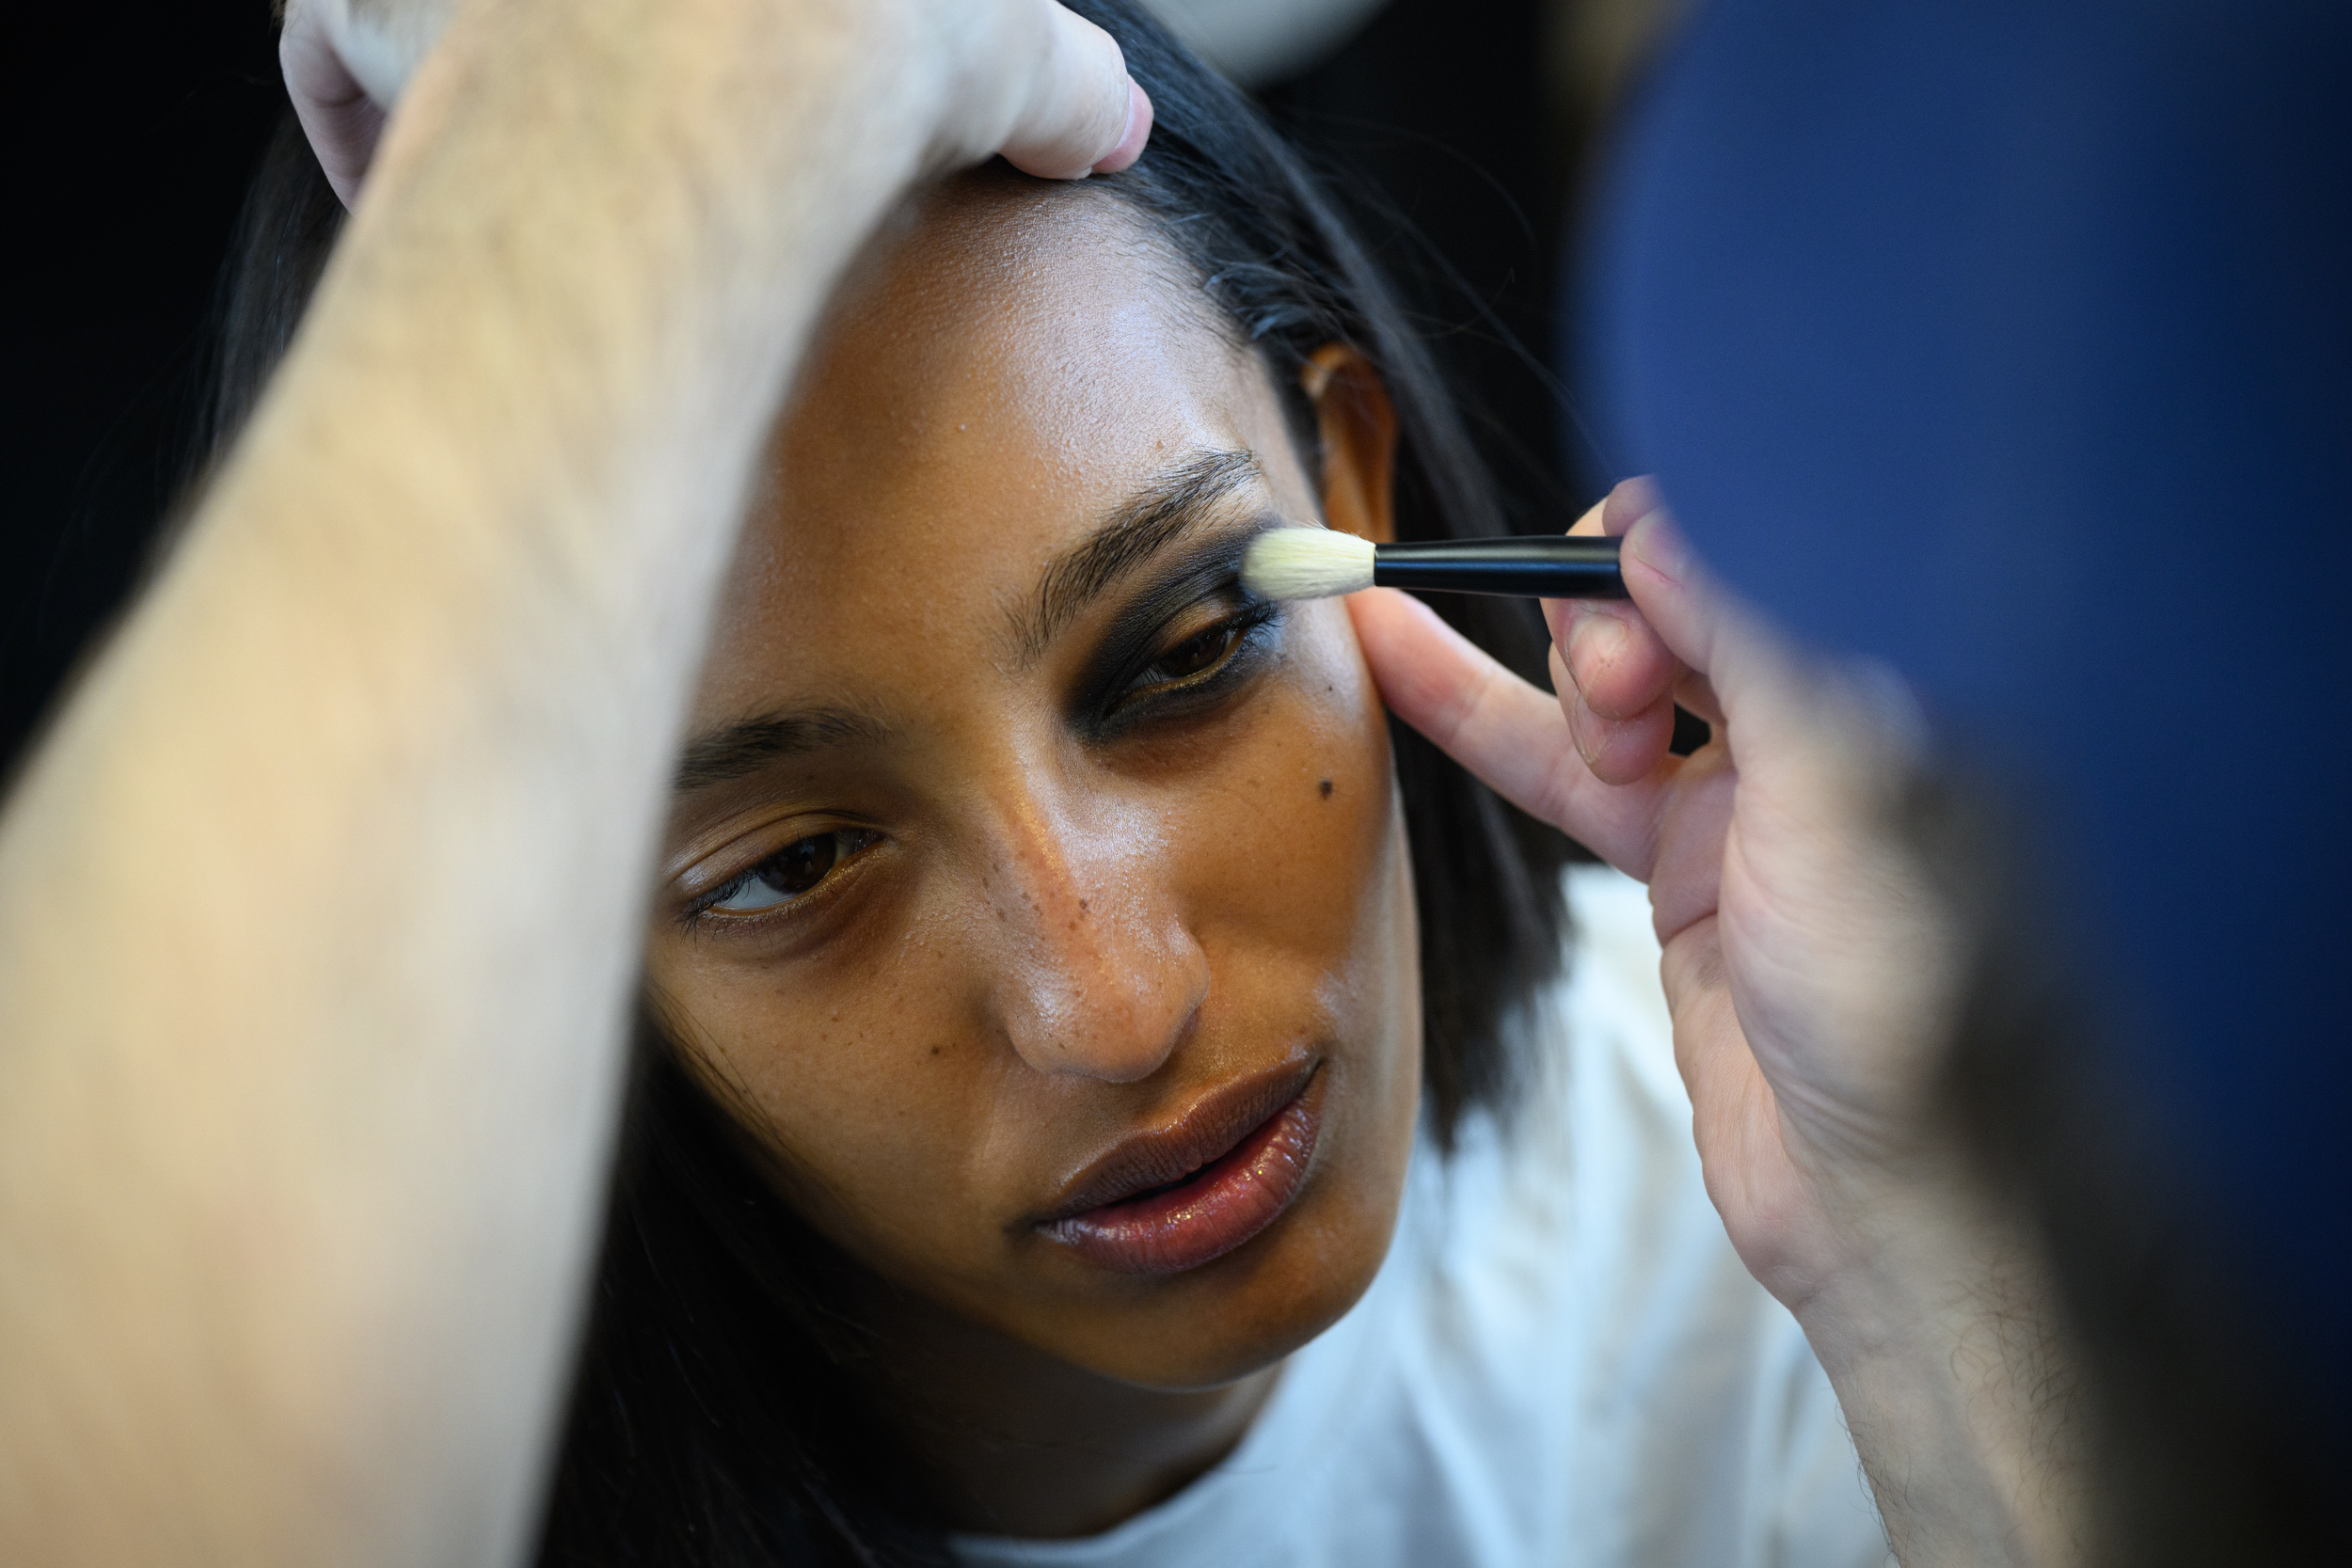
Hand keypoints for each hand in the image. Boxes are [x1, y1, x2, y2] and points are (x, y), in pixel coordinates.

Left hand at [280, 0, 1153, 207]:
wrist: (764, 51)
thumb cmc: (882, 33)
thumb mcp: (1012, 48)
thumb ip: (1061, 82)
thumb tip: (1121, 125)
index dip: (708, 15)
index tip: (720, 55)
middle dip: (558, 27)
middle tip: (598, 101)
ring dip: (438, 61)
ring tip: (471, 151)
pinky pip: (333, 37)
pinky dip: (354, 110)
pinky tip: (399, 192)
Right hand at [1349, 479, 1960, 1309]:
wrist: (1880, 1196)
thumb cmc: (1904, 1009)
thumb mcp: (1840, 796)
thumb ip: (1754, 645)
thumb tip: (1660, 528)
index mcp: (1892, 683)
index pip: (1763, 542)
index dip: (1670, 555)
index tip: (1624, 614)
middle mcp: (1822, 722)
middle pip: (1676, 598)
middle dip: (1613, 626)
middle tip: (1626, 712)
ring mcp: (1747, 794)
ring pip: (1611, 681)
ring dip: (1554, 673)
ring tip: (1582, 731)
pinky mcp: (1679, 864)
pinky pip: (1565, 767)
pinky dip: (1480, 713)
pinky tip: (1399, 648)